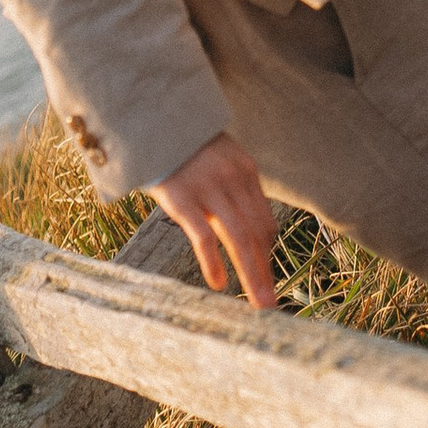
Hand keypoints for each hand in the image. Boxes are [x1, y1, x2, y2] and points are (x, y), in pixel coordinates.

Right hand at [151, 131, 278, 304]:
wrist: (155, 123)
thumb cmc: (187, 148)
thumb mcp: (220, 161)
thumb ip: (235, 189)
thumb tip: (248, 227)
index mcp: (246, 172)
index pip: (264, 221)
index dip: (267, 253)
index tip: (266, 277)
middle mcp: (233, 181)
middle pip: (257, 234)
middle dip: (265, 272)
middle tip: (271, 304)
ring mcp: (208, 190)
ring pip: (238, 239)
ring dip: (251, 274)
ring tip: (258, 302)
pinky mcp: (183, 200)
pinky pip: (204, 236)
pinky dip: (213, 262)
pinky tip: (219, 284)